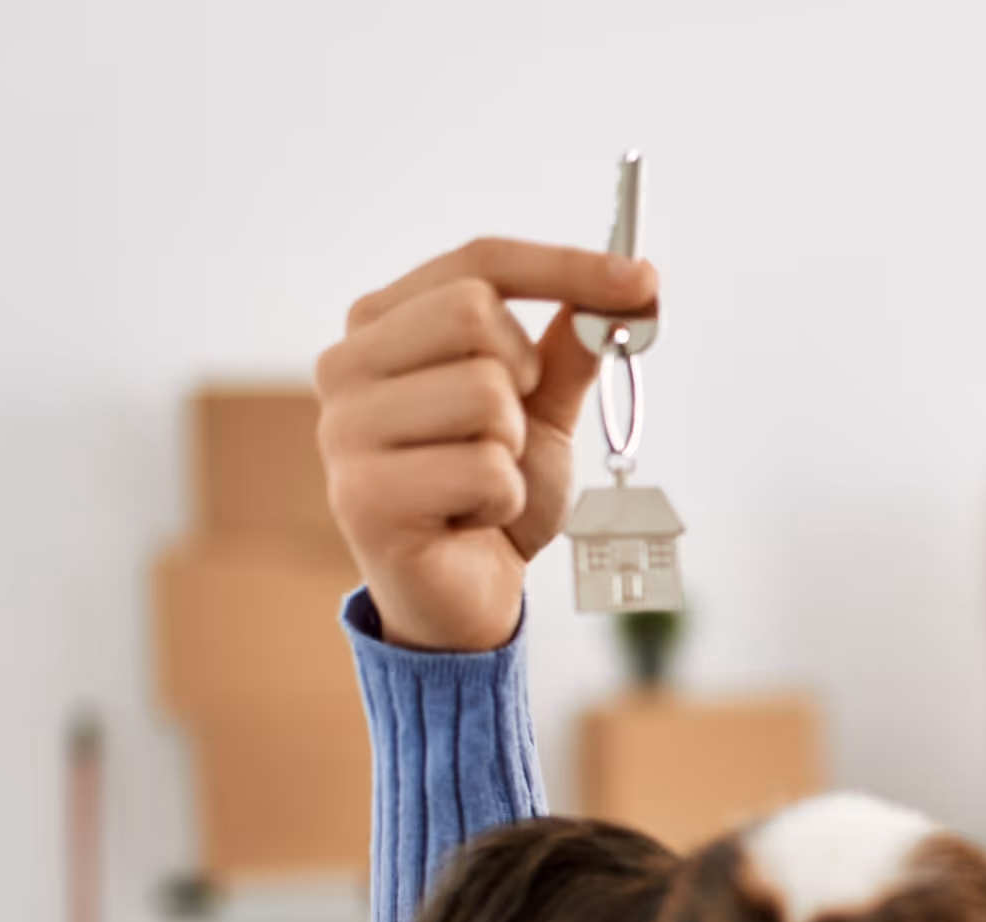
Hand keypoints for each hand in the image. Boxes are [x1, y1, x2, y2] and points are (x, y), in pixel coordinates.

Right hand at [316, 239, 658, 652]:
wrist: (466, 595)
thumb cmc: (491, 495)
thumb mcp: (541, 409)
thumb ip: (569, 347)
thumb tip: (630, 285)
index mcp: (382, 325)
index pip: (478, 262)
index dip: (566, 266)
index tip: (642, 280)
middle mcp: (345, 364)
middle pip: (474, 312)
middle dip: (523, 376)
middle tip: (508, 430)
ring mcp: (344, 429)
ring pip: (483, 394)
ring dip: (512, 448)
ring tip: (482, 481)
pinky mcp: (363, 495)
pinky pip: (484, 470)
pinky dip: (504, 500)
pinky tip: (472, 518)